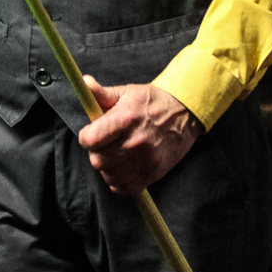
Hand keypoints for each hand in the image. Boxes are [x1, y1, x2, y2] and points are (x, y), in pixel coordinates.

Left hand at [77, 78, 200, 194]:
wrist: (186, 112)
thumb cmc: (153, 101)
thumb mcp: (127, 92)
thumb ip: (103, 93)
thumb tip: (85, 82)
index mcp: (125, 119)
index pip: (90, 140)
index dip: (86, 138)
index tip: (91, 135)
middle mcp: (135, 142)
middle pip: (98, 161)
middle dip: (96, 153)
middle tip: (104, 146)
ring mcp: (146, 159)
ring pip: (110, 177)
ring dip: (108, 169)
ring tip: (114, 158)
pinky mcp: (155, 172)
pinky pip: (127, 188)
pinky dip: (120, 183)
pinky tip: (123, 171)